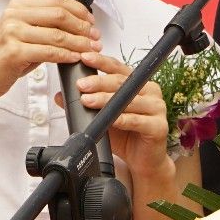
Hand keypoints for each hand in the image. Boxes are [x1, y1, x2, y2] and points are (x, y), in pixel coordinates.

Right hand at [0, 0, 98, 97]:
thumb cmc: (4, 57)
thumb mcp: (23, 33)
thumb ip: (44, 25)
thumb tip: (78, 24)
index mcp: (18, 5)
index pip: (57, 0)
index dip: (79, 11)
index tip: (92, 22)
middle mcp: (14, 14)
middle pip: (60, 14)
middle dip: (82, 27)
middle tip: (95, 38)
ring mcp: (12, 31)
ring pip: (57, 34)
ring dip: (79, 43)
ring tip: (90, 50)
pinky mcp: (14, 51)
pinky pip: (49, 52)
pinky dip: (66, 56)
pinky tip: (75, 59)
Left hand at [79, 52, 171, 172]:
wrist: (143, 161)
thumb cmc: (126, 136)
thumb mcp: (102, 116)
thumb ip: (86, 104)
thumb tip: (60, 95)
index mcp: (137, 84)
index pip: (118, 68)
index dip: (101, 62)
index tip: (84, 58)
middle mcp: (150, 92)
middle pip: (122, 82)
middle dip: (99, 82)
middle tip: (81, 85)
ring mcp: (157, 108)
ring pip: (128, 100)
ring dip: (106, 100)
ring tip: (88, 101)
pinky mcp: (159, 126)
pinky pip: (137, 120)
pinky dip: (121, 119)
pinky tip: (108, 119)